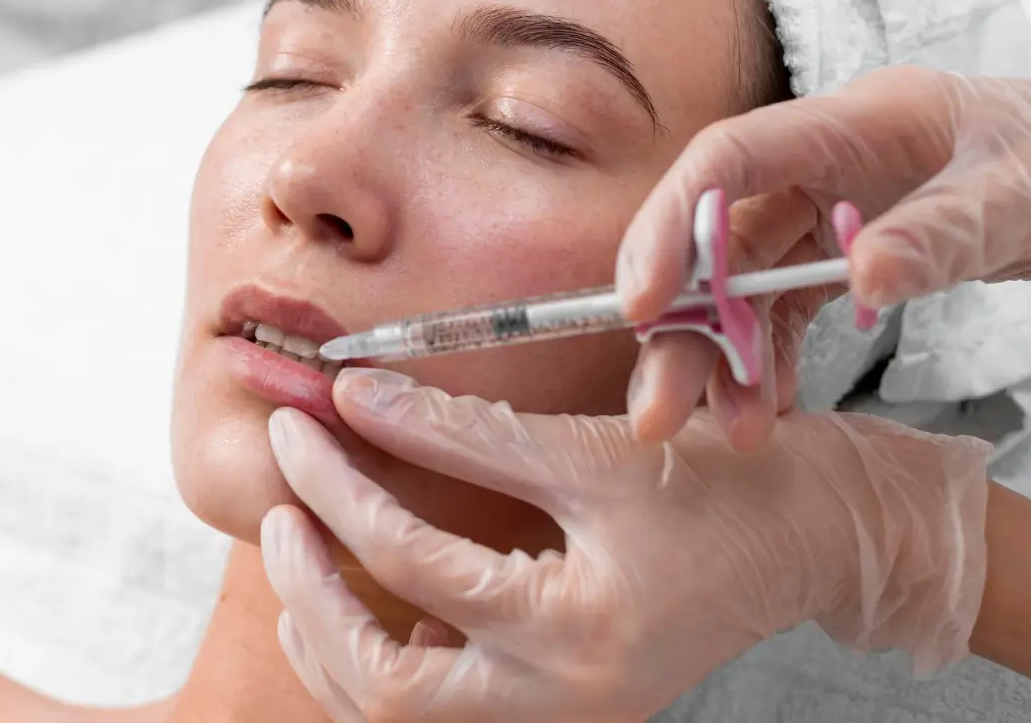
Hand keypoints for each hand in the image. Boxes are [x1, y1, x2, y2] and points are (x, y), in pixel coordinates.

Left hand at [263, 369, 991, 722]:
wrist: (811, 541)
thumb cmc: (722, 487)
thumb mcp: (589, 450)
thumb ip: (467, 433)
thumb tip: (356, 397)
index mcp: (575, 633)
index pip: (413, 565)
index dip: (339, 487)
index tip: (299, 426)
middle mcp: (560, 703)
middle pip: (384, 689)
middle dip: (310, 597)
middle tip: (277, 513)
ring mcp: (557, 719)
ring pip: (399, 718)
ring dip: (328, 641)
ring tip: (297, 556)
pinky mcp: (554, 710)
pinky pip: (437, 711)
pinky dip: (378, 665)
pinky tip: (366, 608)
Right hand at [618, 66, 1030, 445]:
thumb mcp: (1018, 195)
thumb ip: (942, 232)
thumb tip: (864, 278)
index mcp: (852, 123)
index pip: (729, 158)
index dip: (672, 223)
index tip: (643, 304)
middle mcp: (818, 164)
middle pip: (719, 238)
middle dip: (682, 323)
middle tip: (658, 405)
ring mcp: (824, 211)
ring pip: (742, 285)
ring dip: (722, 358)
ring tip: (730, 429)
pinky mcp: (837, 255)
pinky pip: (783, 311)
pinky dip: (768, 360)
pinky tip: (766, 406)